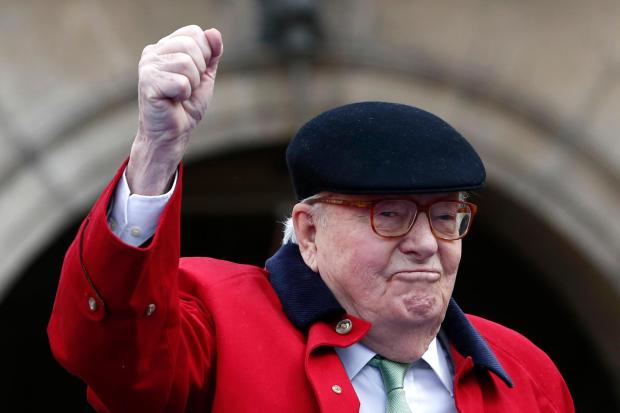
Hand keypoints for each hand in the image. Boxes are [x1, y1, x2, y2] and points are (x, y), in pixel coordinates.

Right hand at [127, 25, 222, 194]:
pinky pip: (181, 82)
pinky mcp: (147, 82)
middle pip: (191, 45)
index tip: (197, 74)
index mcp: (165, 47)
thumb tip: (214, 32)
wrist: (173, 134)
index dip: (205, 54)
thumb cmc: (186, 106)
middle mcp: (152, 52)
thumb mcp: (205, 76)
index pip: (194, 32)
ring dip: (192, 84)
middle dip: (199, 71)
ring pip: (187, 63)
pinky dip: (184, 95)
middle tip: (188, 87)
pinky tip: (173, 101)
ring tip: (180, 95)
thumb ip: (211, 54)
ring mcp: (147, 66)